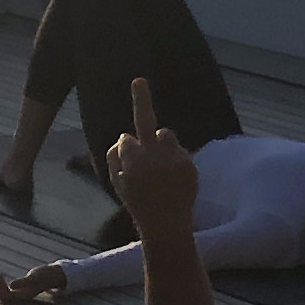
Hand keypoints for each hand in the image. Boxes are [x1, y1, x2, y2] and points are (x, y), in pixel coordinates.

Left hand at [0, 262, 71, 304]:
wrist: (54, 276)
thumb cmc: (46, 276)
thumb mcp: (34, 278)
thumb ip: (23, 282)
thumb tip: (11, 286)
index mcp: (22, 295)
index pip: (5, 296)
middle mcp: (19, 296)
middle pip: (1, 296)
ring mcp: (19, 293)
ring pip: (1, 293)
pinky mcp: (19, 289)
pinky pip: (4, 290)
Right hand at [101, 76, 200, 237]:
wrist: (167, 225)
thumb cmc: (138, 203)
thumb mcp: (116, 183)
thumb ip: (114, 157)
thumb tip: (124, 136)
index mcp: (131, 162)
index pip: (125, 138)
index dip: (126, 148)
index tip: (129, 155)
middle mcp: (153, 156)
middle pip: (144, 120)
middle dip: (140, 98)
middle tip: (138, 80)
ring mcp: (174, 159)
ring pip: (165, 134)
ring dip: (161, 143)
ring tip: (162, 165)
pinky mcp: (190, 163)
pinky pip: (179, 150)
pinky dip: (176, 159)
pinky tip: (174, 177)